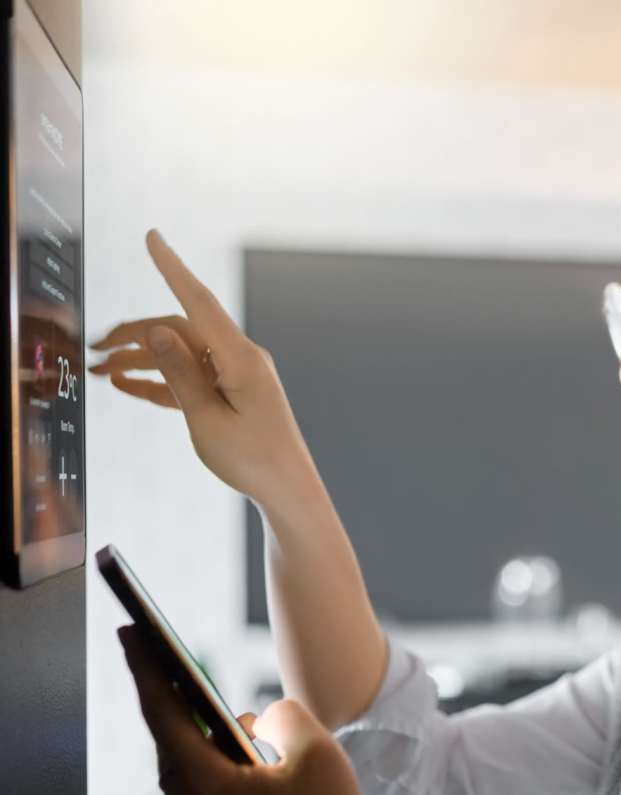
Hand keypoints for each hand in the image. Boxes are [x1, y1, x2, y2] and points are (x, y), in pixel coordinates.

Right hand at [89, 231, 312, 507]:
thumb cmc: (253, 459)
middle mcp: (240, 358)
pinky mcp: (231, 392)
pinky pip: (191, 377)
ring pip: (181, 354)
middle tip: (94, 348)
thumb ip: (180, 373)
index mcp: (240, 358)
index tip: (152, 237)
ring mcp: (236, 374)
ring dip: (141, 360)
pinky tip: (126, 384)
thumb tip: (158, 328)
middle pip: (179, 330)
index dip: (172, 268)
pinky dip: (160, 380)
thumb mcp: (206, 419)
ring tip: (100, 371)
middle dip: (134, 335)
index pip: (198, 302)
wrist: (286, 489)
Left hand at [117, 624, 399, 794]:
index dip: (144, 664)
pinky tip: (249, 760)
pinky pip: (208, 793)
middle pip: (175, 738)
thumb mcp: (317, 754)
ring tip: (227, 711)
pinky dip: (221, 767)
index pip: (161, 710)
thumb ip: (282, 715)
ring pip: (194, 767)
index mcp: (202, 784)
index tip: (128, 628)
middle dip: (180, 697)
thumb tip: (260, 720)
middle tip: (171, 657)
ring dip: (210, 736)